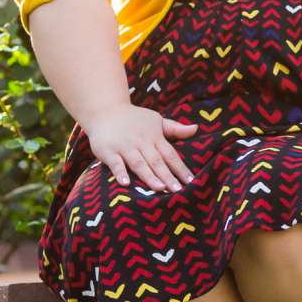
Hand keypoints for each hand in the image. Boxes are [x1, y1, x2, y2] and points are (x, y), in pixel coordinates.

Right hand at [84, 104, 199, 190]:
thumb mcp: (156, 121)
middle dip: (168, 176)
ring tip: (160, 188)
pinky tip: (126, 184)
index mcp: (155, 137)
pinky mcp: (108, 151)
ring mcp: (125, 146)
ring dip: (149, 176)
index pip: (170, 154)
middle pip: (157, 161)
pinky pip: (115, 163)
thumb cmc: (134, 120)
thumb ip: (175, 129)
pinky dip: (120, 172)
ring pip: (139, 163)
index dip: (180, 168)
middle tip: (179, 191)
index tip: (191, 181)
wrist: (105, 111)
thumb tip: (196, 128)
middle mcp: (141, 142)